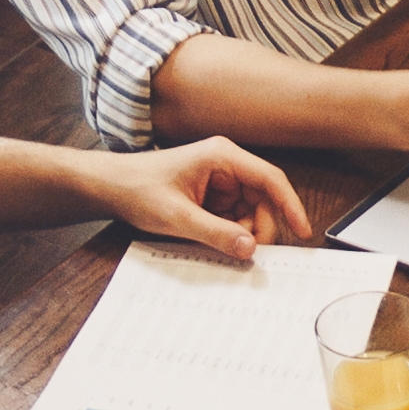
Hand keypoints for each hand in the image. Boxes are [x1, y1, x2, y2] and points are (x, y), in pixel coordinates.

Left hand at [87, 138, 309, 261]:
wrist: (106, 187)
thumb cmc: (135, 188)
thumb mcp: (176, 216)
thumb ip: (215, 234)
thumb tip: (250, 249)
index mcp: (223, 157)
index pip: (271, 180)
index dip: (291, 206)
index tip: (302, 232)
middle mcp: (226, 165)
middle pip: (263, 200)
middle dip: (259, 227)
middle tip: (248, 252)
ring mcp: (219, 181)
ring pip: (249, 211)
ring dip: (242, 232)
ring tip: (221, 245)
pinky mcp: (210, 196)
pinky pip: (233, 217)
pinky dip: (229, 232)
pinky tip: (213, 240)